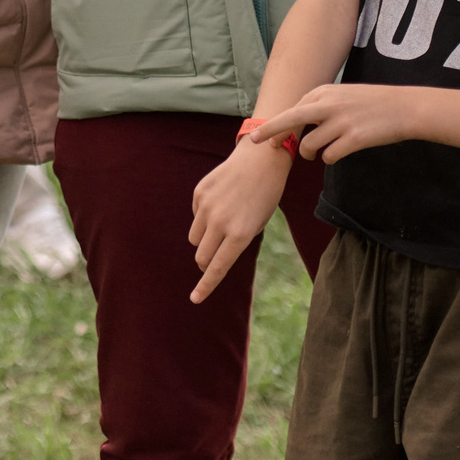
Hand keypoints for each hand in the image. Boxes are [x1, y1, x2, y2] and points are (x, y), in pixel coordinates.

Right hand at [187, 138, 294, 302]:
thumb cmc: (264, 197)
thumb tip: (211, 257)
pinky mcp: (199, 193)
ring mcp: (207, 206)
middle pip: (202, 256)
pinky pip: (195, 216)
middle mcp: (220, 222)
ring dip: (204, 240)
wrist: (260, 160)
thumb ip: (236, 242)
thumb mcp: (257, 224)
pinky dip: (204, 217)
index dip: (206, 287)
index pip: (217, 268)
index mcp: (240, 234)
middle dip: (206, 262)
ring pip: (195, 238)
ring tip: (222, 225)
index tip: (195, 299)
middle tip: (215, 257)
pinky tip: (220, 203)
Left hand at [252, 82, 421, 163]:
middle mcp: (329, 105)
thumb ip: (320, 105)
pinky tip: (335, 154)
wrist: (403, 107)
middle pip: (290, 120)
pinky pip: (329, 155)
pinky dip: (328, 158)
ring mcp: (341, 121)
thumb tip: (296, 119)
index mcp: (324, 92)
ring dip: (309, 154)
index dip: (277, 125)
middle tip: (257, 142)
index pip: (292, 109)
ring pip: (310, 145)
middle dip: (270, 132)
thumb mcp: (342, 95)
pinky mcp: (354, 139)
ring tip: (314, 155)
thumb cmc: (371, 102)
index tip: (262, 134)